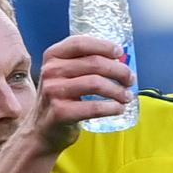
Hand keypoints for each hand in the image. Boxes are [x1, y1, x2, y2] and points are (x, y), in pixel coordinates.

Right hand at [33, 36, 135, 151]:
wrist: (42, 129)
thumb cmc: (60, 98)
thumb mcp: (64, 74)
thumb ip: (83, 62)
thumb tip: (119, 59)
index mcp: (52, 56)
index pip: (80, 43)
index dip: (103, 46)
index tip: (119, 52)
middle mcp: (50, 71)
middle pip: (94, 63)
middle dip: (119, 71)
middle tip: (130, 79)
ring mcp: (53, 91)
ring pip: (96, 84)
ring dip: (118, 90)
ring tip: (127, 96)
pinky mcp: (60, 112)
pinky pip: (94, 107)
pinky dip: (112, 107)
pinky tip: (118, 108)